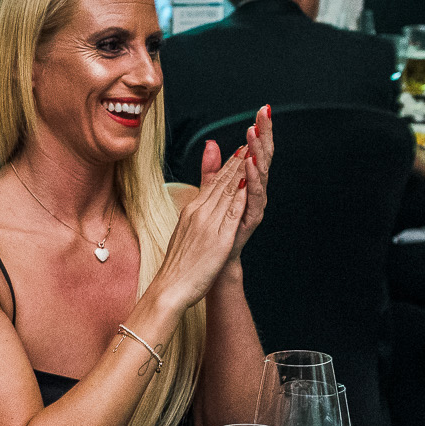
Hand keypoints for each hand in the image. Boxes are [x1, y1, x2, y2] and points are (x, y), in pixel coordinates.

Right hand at [149, 144, 250, 310]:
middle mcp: (200, 212)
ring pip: (228, 192)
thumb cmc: (178, 263)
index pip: (213, 182)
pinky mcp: (218, 239)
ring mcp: (208, 224)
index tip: (242, 147)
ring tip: (255, 150)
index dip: (229, 163)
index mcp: (192, 210)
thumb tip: (197, 198)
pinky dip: (241, 195)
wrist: (169, 287)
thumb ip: (195, 214)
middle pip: (222, 181)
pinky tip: (249, 183)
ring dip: (242, 169)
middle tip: (253, 138)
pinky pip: (231, 213)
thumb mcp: (185, 230)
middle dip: (239, 159)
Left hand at [202, 103, 273, 254]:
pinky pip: (254, 196)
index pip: (255, 149)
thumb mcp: (211, 192)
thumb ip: (212, 169)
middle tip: (265, 113)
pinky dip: (252, 179)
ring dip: (258, 152)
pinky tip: (250, 163)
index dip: (259, 130)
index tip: (262, 110)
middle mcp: (253, 191)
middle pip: (262, 156)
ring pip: (260, 173)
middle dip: (264, 134)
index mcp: (245, 182)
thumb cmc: (215, 229)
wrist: (214, 262)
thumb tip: (212, 144)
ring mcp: (254, 204)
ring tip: (255, 133)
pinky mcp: (251, 218)